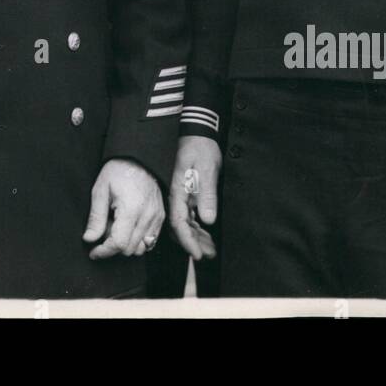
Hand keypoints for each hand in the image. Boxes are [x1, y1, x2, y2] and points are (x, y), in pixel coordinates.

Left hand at [83, 158, 163, 259]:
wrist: (140, 159)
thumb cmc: (118, 171)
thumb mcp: (101, 190)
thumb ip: (96, 217)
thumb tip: (89, 239)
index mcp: (131, 209)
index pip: (119, 243)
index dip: (104, 251)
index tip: (93, 251)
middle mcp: (147, 216)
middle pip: (129, 249)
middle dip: (113, 246)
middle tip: (105, 228)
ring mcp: (156, 218)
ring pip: (140, 249)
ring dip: (126, 244)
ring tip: (117, 226)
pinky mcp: (161, 218)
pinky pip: (150, 241)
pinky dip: (137, 241)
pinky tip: (128, 227)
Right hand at [169, 136, 220, 261]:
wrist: (197, 131)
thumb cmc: (201, 147)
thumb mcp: (207, 169)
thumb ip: (207, 194)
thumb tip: (208, 219)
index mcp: (177, 190)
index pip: (179, 222)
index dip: (187, 240)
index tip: (197, 254)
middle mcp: (174, 194)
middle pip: (179, 226)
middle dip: (193, 243)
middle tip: (208, 254)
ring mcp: (178, 194)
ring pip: (183, 222)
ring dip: (196, 236)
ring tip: (210, 248)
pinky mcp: (184, 191)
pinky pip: (186, 214)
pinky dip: (196, 226)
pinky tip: (205, 233)